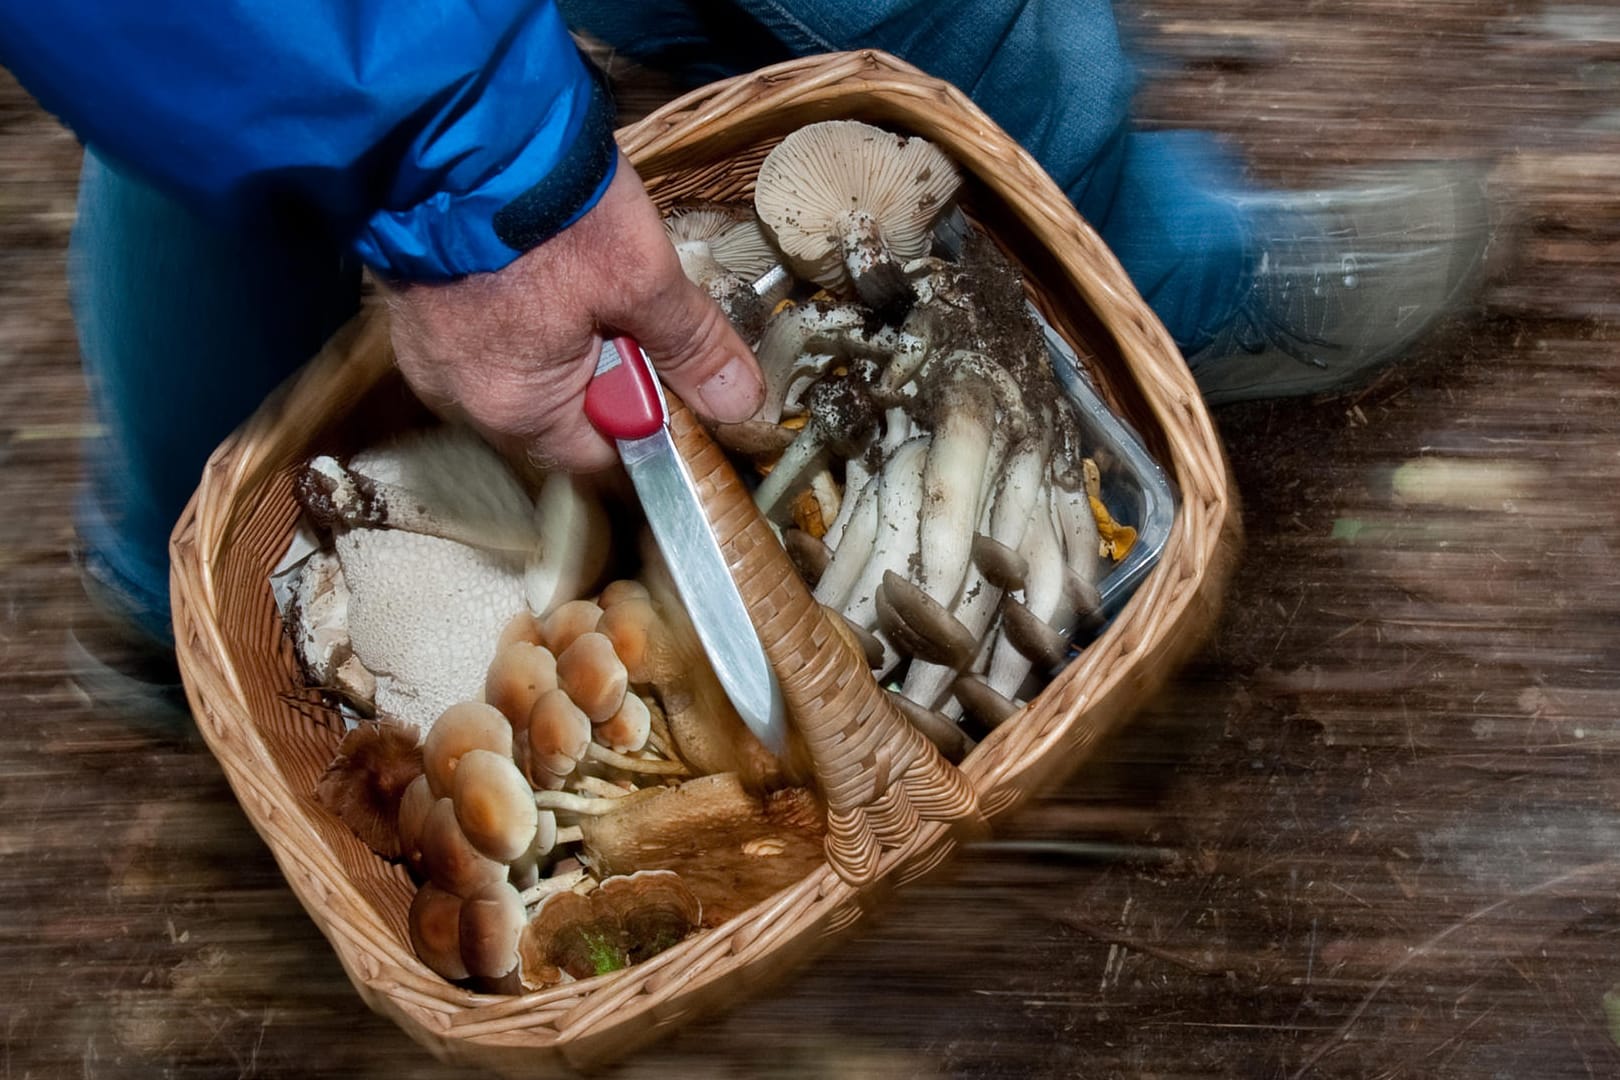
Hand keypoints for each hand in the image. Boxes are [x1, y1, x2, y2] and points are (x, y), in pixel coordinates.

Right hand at [385, 151, 762, 471]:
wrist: (446, 126)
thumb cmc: (544, 206)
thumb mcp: (640, 277)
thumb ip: (691, 348)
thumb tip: (737, 405)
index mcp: (516, 410)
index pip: (605, 453)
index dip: (650, 412)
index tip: (671, 361)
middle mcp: (462, 400)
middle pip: (562, 413)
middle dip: (607, 366)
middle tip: (624, 302)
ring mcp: (431, 357)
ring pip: (526, 371)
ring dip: (566, 337)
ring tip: (582, 276)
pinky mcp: (419, 316)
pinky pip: (487, 338)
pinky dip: (522, 314)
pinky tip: (541, 267)